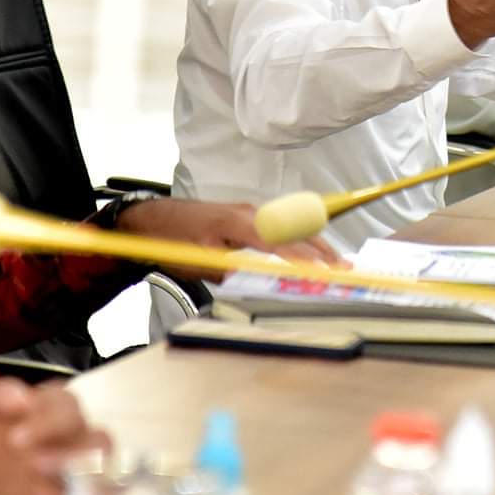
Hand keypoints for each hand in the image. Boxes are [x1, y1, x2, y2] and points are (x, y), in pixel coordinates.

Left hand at [117, 197, 344, 276]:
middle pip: (293, 230)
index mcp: (239, 222)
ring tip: (334, 261)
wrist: (151, 220)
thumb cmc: (173, 240)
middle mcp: (249, 212)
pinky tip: (306, 252)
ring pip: (289, 227)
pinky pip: (278, 227)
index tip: (325, 271)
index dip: (306, 258)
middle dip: (321, 249)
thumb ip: (234, 272)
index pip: (281, 242)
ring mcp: (248, 212)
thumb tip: (263, 282)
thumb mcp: (202, 262)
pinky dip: (297, 240)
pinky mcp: (245, 216)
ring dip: (312, 244)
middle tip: (343, 267)